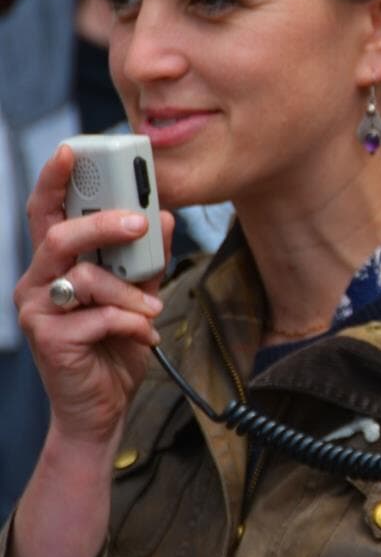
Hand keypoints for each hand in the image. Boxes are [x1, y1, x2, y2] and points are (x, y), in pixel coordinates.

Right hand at [13, 144, 174, 447]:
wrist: (102, 407)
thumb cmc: (115, 345)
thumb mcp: (139, 295)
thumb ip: (147, 259)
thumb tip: (165, 216)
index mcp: (57, 264)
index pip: (48, 212)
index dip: (55, 179)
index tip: (74, 149)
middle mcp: (38, 282)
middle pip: (60, 236)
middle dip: (104, 224)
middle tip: (141, 223)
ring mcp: (38, 311)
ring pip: (85, 279)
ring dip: (130, 293)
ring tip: (152, 311)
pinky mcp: (49, 340)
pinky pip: (97, 318)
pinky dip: (131, 324)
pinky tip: (143, 335)